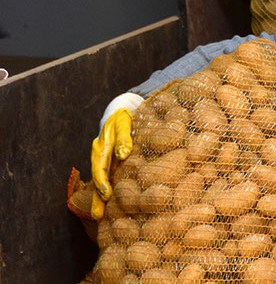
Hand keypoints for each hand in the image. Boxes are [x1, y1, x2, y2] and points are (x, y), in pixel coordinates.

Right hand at [90, 92, 143, 218]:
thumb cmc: (123, 118)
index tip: (106, 195)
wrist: (119, 113)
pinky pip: (107, 179)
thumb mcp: (124, 124)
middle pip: (97, 179)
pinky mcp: (110, 164)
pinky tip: (111, 207)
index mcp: (101, 147)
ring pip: (101, 182)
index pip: (100, 167)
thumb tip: (123, 154)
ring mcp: (104, 161)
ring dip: (100, 199)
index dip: (102, 182)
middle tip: (98, 216)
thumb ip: (123, 139)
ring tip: (100, 217)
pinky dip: (106, 192)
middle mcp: (100, 156)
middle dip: (97, 198)